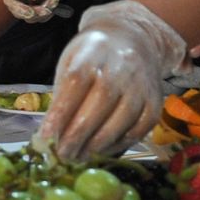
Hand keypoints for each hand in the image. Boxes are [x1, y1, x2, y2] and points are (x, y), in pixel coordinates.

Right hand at [2, 0, 72, 22]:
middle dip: (35, 13)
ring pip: (34, 16)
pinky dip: (51, 9)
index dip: (19, 9)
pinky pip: (45, 13)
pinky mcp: (42, 2)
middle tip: (47, 9)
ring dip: (45, 12)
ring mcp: (30, 1)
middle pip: (21, 13)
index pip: (10, 2)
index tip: (30, 11)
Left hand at [34, 0, 189, 159]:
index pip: (76, 82)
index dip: (61, 112)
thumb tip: (49, 136)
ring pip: (122, 119)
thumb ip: (62, 95)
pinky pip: (139, 130)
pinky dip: (118, 145)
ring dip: (97, 145)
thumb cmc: (92, 57)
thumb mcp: (71, 62)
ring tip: (78, 158)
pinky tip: (101, 152)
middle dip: (77, 134)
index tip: (45, 137)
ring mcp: (141, 85)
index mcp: (94, 51)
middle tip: (61, 155)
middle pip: (100, 103)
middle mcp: (122, 66)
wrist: (132, 41)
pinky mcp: (154, 102)